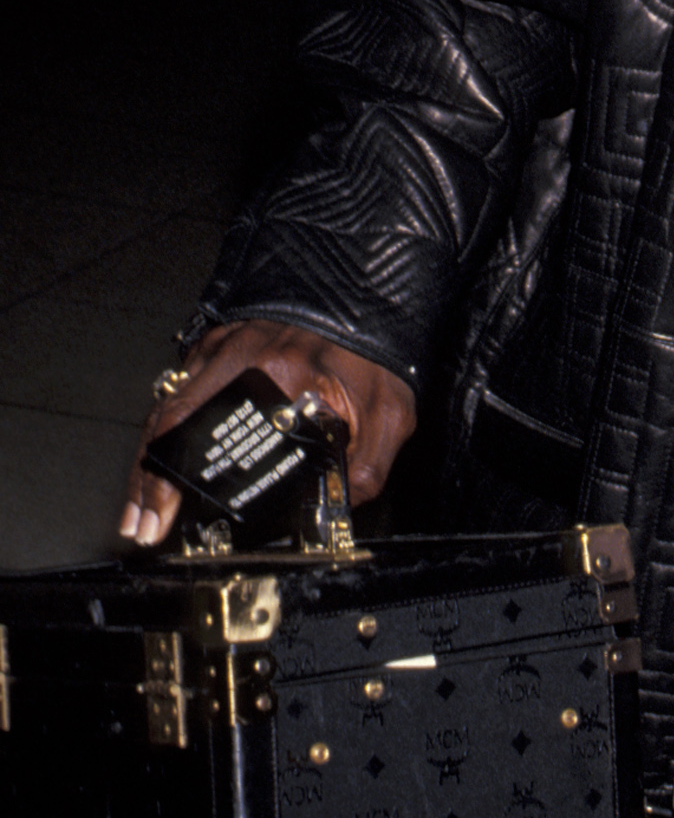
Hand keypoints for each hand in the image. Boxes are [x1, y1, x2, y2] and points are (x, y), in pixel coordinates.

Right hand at [121, 322, 417, 545]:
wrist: (373, 293)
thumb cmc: (380, 351)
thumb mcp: (389, 414)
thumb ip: (367, 467)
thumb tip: (340, 512)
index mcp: (281, 374)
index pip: (215, 438)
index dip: (182, 484)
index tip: (166, 520)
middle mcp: (242, 357)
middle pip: (173, 424)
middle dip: (149, 482)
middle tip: (141, 524)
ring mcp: (226, 344)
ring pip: (169, 405)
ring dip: (149, 458)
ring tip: (141, 507)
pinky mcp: (221, 337)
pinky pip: (182, 384)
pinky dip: (164, 423)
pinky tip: (159, 458)